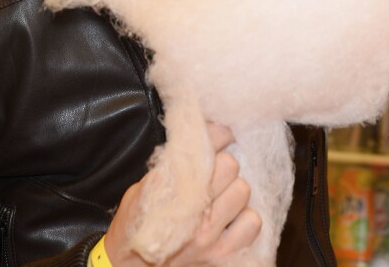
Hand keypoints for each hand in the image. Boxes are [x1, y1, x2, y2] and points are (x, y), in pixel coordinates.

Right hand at [104, 122, 260, 266]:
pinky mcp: (221, 256)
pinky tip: (230, 219)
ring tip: (220, 198)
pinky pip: (252, 223)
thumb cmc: (136, 222)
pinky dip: (245, 219)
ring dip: (234, 191)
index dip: (218, 134)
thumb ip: (170, 164)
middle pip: (230, 165)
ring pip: (243, 191)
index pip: (207, 144)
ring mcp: (208, 236)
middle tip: (214, 173)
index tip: (222, 134)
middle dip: (223, 165)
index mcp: (169, 186)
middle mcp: (191, 210)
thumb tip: (198, 135)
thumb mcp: (143, 185)